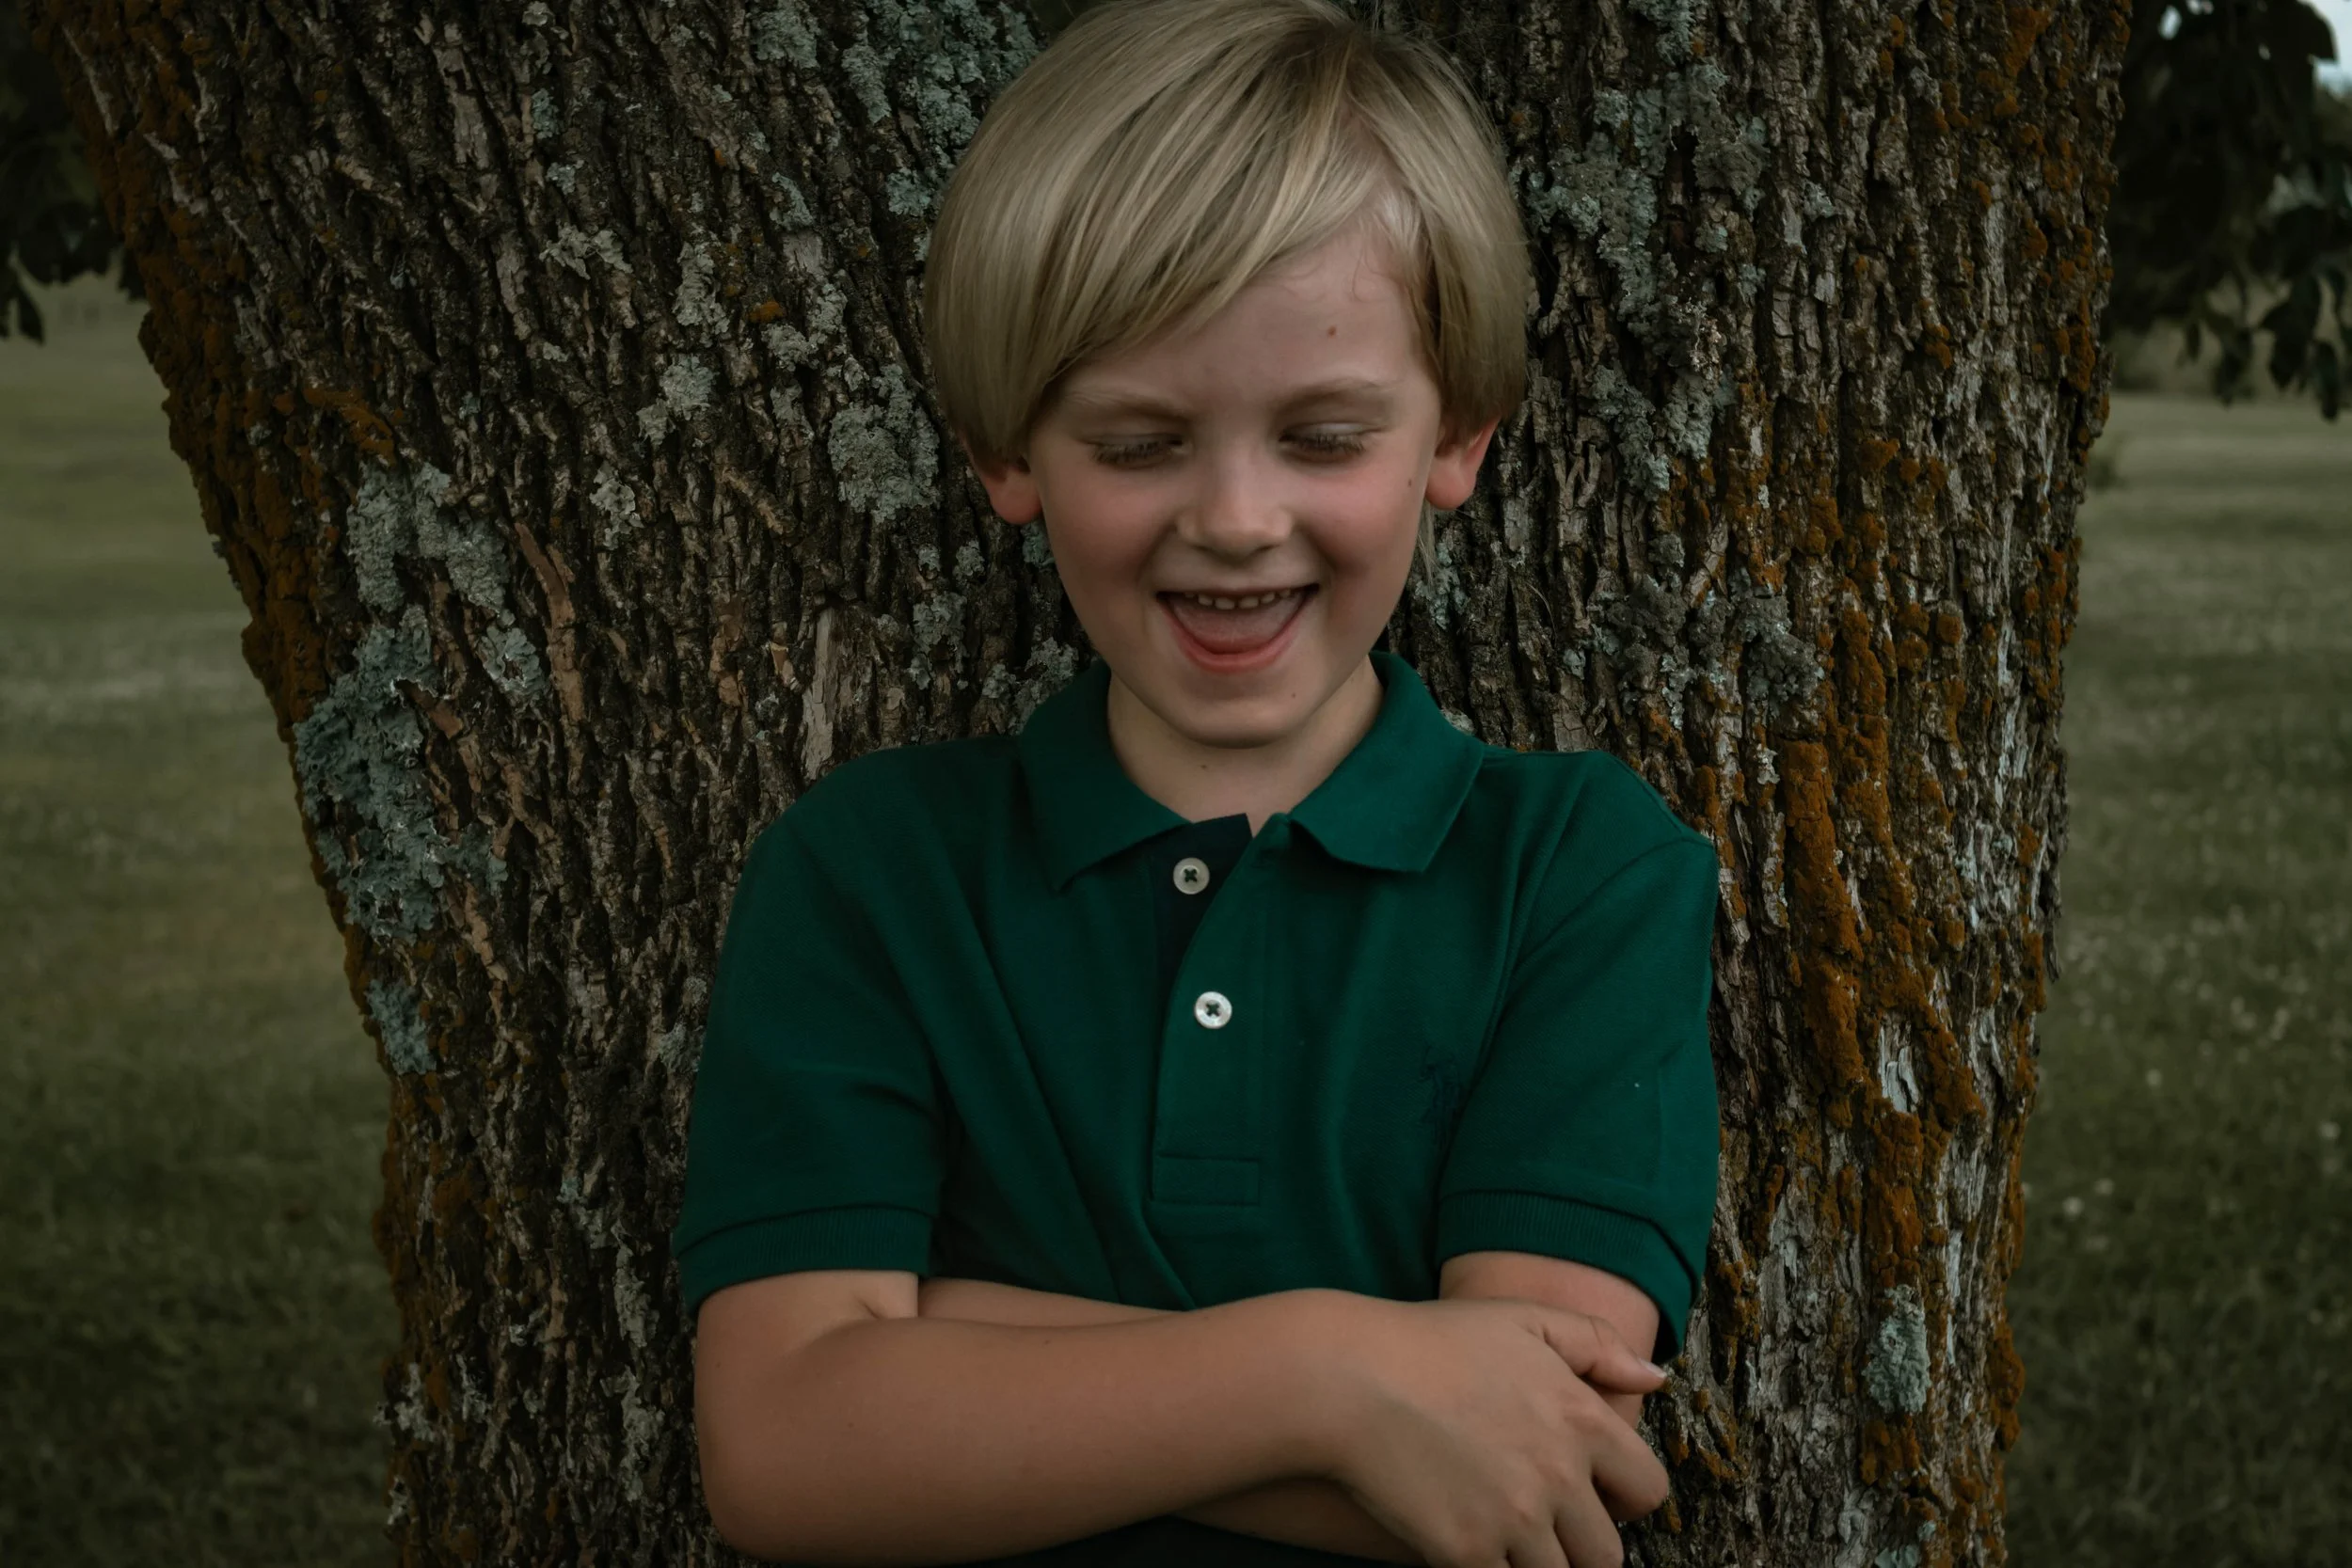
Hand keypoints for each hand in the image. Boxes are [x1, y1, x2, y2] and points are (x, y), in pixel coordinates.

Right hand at [1310, 1295, 1670, 1567]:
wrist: (1348, 1379)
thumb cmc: (1430, 1342)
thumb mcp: (1521, 1318)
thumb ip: (1596, 1344)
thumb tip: (1654, 1379)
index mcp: (1582, 1419)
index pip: (1649, 1489)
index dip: (1625, 1497)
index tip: (1596, 1495)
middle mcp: (1560, 1475)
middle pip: (1608, 1553)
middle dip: (1583, 1546)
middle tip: (1546, 1525)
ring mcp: (1515, 1519)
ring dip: (1541, 1565)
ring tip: (1509, 1539)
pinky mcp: (1467, 1552)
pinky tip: (1469, 1546)